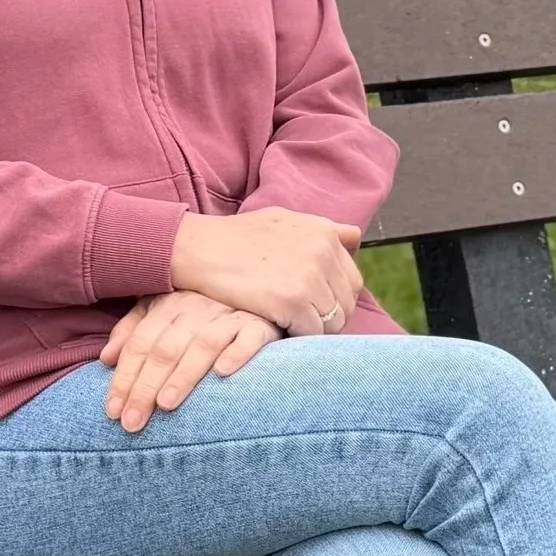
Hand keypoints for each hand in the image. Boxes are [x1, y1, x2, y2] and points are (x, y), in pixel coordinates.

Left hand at [100, 290, 281, 432]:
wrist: (255, 284)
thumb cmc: (201, 307)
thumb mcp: (161, 309)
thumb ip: (133, 331)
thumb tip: (106, 358)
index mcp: (167, 307)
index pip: (139, 345)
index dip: (124, 378)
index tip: (112, 411)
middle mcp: (194, 309)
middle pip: (164, 350)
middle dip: (145, 387)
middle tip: (132, 422)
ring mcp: (227, 316)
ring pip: (202, 345)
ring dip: (183, 375)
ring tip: (166, 405)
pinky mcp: (259, 324)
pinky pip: (249, 337)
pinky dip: (236, 354)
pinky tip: (223, 373)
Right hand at [169, 208, 362, 332]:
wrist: (200, 248)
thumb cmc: (237, 237)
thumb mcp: (284, 220)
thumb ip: (323, 230)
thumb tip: (355, 237)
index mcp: (324, 233)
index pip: (353, 279)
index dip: (335, 297)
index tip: (314, 305)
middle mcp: (323, 252)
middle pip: (346, 303)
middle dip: (328, 315)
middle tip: (300, 319)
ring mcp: (309, 278)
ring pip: (333, 322)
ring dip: (314, 328)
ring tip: (289, 324)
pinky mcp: (292, 303)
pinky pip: (311, 333)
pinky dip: (297, 335)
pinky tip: (278, 327)